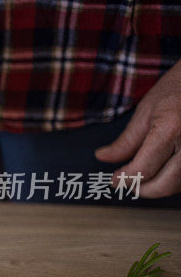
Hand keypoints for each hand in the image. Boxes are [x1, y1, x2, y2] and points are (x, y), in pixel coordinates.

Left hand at [95, 60, 180, 197]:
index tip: (114, 180)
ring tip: (144, 177)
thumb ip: (126, 140)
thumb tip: (104, 157)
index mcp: (171, 128)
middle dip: (142, 189)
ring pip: (179, 185)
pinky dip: (175, 180)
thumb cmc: (178, 87)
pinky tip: (164, 171)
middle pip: (164, 185)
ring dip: (160, 187)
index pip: (143, 169)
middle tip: (127, 183)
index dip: (125, 179)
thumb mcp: (147, 110)